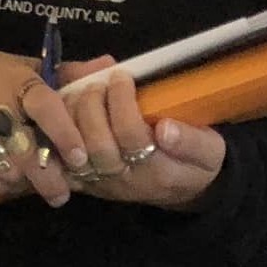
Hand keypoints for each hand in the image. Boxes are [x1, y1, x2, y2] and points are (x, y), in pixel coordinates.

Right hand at [0, 36, 78, 203]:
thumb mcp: (24, 65)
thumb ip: (67, 73)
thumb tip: (108, 67)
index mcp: (19, 83)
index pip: (45, 108)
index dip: (65, 133)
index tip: (79, 157)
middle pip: (29, 153)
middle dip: (51, 179)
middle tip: (63, 192)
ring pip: (9, 170)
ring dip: (27, 182)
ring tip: (39, 185)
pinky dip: (0, 184)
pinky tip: (10, 182)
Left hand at [50, 65, 226, 209]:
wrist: (182, 190)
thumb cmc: (195, 162)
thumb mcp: (211, 151)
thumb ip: (192, 141)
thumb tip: (165, 129)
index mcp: (158, 171)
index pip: (132, 136)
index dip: (123, 102)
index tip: (124, 76)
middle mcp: (125, 181)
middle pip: (97, 145)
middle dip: (94, 106)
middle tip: (100, 82)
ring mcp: (101, 184)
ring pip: (74, 154)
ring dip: (72, 116)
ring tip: (82, 90)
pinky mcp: (84, 183)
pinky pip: (60, 163)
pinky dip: (55, 136)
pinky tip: (61, 111)